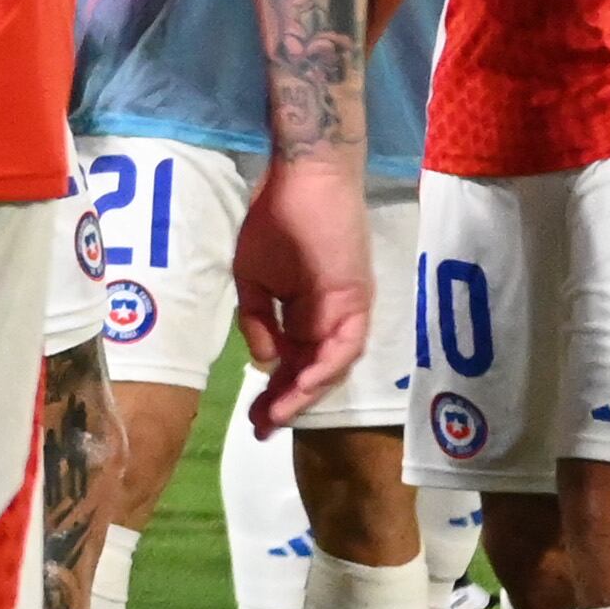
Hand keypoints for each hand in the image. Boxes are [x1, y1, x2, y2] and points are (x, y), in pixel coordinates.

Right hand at [229, 149, 375, 431]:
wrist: (303, 178)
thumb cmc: (277, 218)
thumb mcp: (252, 277)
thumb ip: (258, 319)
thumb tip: (266, 359)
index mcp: (307, 315)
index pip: (291, 364)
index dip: (272, 393)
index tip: (253, 419)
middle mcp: (332, 319)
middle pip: (311, 373)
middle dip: (286, 403)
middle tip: (261, 430)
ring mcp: (347, 310)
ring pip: (331, 366)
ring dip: (305, 392)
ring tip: (277, 415)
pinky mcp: (357, 299)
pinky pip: (346, 343)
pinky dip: (326, 366)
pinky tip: (302, 383)